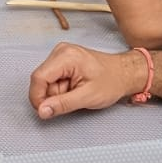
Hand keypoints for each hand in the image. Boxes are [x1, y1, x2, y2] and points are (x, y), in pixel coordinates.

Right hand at [28, 43, 142, 118]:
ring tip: (75, 92)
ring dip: (56, 93)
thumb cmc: (112, 82)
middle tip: (71, 99)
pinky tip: (74, 87)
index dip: (37, 97)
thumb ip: (62, 104)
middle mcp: (60, 51)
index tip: (45, 111)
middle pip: (41, 80)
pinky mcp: (62, 59)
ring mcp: (60, 54)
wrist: (124, 74)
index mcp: (66, 56)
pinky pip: (52, 78)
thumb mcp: (87, 97)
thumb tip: (42, 111)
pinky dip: (60, 88)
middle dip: (51, 95)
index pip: (38, 78)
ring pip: (45, 81)